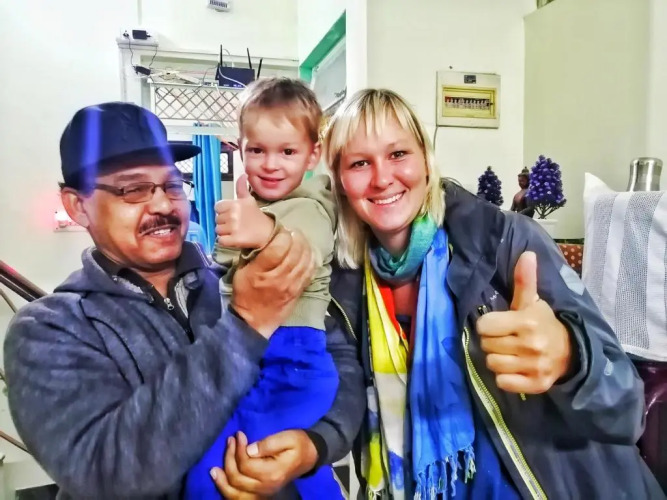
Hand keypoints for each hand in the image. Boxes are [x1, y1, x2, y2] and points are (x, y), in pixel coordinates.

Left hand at [210, 431, 317, 497]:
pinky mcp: (260, 492)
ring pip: (235, 492)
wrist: (310, 456)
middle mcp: (266, 486)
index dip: (238, 449)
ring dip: (222, 480)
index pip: (246, 464)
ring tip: (214, 468)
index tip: (238, 434)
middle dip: (229, 458)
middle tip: (230, 441)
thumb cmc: (299, 443)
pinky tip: (219, 480)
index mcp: (273, 473)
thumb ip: (268, 444)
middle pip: (237, 478)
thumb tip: (249, 449)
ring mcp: (263, 492)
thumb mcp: (288, 437)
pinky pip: (239, 497)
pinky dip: (227, 490)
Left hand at [215, 174, 274, 248]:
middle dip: (224, 222)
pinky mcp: (234, 240)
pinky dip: (225, 241)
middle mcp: (233, 215)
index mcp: (235, 204)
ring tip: (235, 231)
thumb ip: (242, 187)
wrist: (267, 233)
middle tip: (235, 224)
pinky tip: (234, 239)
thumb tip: (243, 174)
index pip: (217, 207)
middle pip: (217, 219)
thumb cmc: (256, 216)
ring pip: (218, 230)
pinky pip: (221, 240)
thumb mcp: (249, 200)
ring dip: (224, 232)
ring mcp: (233, 228)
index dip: (223, 211)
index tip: (231, 214)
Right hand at [232, 229, 314, 337]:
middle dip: (296, 238)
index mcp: (261, 272)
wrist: (254, 321)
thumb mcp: (241, 272)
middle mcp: (278, 278)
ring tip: (301, 239)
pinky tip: (309, 252)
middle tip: (294, 231)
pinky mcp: (299, 290)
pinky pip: (310, 272)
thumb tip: (265, 238)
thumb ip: (253, 255)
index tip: (282, 230)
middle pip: (294, 252)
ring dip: (305, 246)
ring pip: (304, 260)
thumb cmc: (245, 294)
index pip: (277, 248)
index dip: (283, 235)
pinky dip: (311, 259)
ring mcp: (291, 285)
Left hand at [477, 251, 571, 393]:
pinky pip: (502, 383)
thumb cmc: (543, 323)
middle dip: (492, 341)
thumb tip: (526, 254)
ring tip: (510, 354)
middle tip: (506, 339)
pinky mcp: (535, 385)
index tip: (499, 324)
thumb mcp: (532, 302)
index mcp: (526, 322)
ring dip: (497, 360)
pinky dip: (505, 378)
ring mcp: (533, 367)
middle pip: (486, 345)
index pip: (484, 326)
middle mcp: (530, 345)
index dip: (488, 325)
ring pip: (492, 364)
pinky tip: (515, 369)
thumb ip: (524, 280)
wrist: (571, 353)